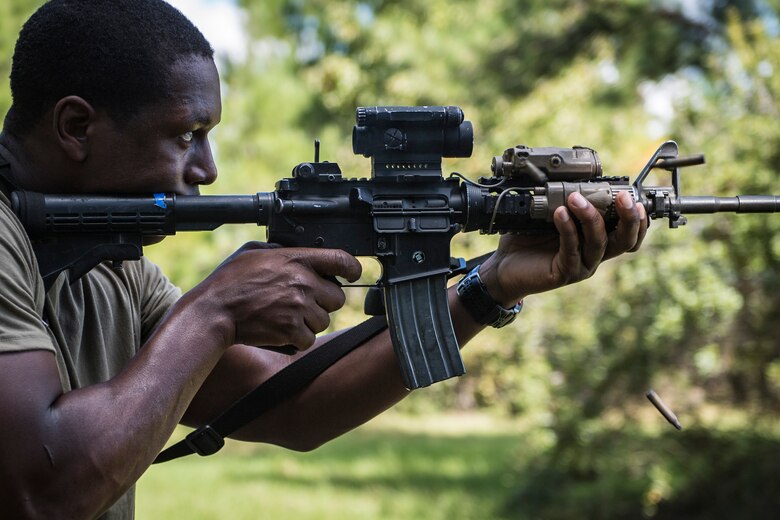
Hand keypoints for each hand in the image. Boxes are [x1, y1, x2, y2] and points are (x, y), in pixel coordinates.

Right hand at [189, 242, 361, 349]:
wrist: (213, 312)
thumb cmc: (229, 282)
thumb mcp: (254, 251)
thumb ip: (280, 250)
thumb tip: (293, 252)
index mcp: (296, 259)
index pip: (342, 260)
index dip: (352, 268)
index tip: (352, 273)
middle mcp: (303, 282)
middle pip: (338, 297)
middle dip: (324, 301)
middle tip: (304, 302)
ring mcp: (299, 307)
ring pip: (324, 320)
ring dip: (310, 322)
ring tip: (287, 316)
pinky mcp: (292, 330)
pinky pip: (310, 338)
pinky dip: (298, 339)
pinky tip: (282, 330)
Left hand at [478, 191, 646, 305]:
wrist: (505, 267)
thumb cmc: (530, 240)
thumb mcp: (552, 216)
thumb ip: (569, 202)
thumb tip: (577, 175)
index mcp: (597, 241)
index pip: (629, 235)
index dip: (640, 220)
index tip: (636, 198)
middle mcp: (594, 255)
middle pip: (625, 241)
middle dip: (629, 218)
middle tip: (622, 197)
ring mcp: (581, 266)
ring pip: (598, 243)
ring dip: (590, 217)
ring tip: (574, 197)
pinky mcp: (565, 272)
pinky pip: (571, 249)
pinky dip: (567, 229)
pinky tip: (560, 214)